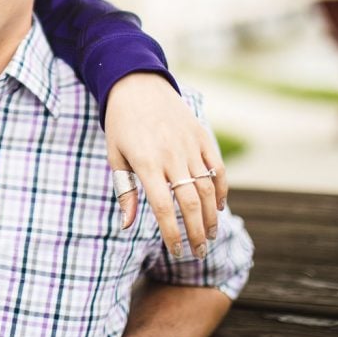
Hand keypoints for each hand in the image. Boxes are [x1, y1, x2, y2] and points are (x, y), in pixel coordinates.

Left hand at [105, 73, 226, 259]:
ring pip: (208, 188)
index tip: (176, 251)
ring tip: (210, 235)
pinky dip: (222, 189)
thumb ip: (125, 191)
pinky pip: (218, 168)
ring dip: (212, 216)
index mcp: (146, 163)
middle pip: (190, 203)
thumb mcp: (115, 156)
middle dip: (196, 232)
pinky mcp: (201, 136)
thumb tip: (127, 225)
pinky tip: (219, 206)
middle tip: (198, 252)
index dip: (172, 233)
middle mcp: (171, 155)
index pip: (164, 207)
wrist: (137, 84)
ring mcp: (189, 145)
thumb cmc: (121, 124)